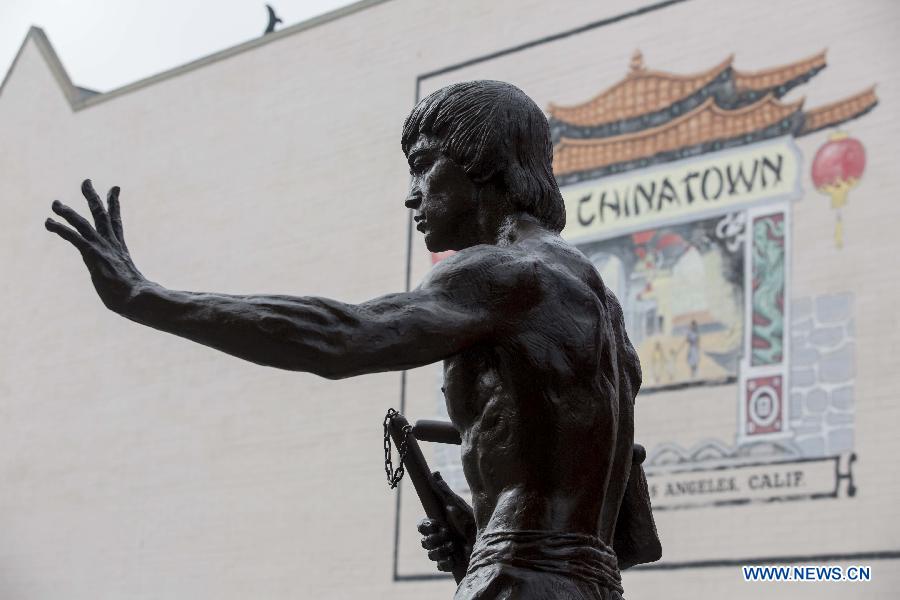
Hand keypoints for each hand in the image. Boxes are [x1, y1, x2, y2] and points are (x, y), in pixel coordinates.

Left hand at [45, 179, 146, 313]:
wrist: (138, 299)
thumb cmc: (138, 299)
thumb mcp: (133, 287)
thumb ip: (134, 284)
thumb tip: (149, 294)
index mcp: (121, 250)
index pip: (115, 223)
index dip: (113, 205)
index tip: (114, 189)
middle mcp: (112, 245)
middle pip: (101, 215)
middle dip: (93, 197)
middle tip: (86, 182)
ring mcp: (102, 249)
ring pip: (83, 224)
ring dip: (68, 212)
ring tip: (55, 203)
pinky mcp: (93, 255)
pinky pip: (74, 237)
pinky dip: (61, 228)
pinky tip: (49, 222)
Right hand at [418, 472, 475, 573]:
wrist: (488, 538)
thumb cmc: (470, 519)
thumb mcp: (455, 504)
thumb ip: (443, 489)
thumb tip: (435, 471)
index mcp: (439, 524)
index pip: (422, 527)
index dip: (426, 527)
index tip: (436, 524)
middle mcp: (440, 538)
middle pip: (424, 542)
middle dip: (435, 539)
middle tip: (448, 535)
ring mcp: (445, 551)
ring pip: (431, 555)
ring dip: (441, 550)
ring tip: (454, 546)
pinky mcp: (451, 563)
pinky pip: (440, 566)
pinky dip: (446, 562)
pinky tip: (455, 558)